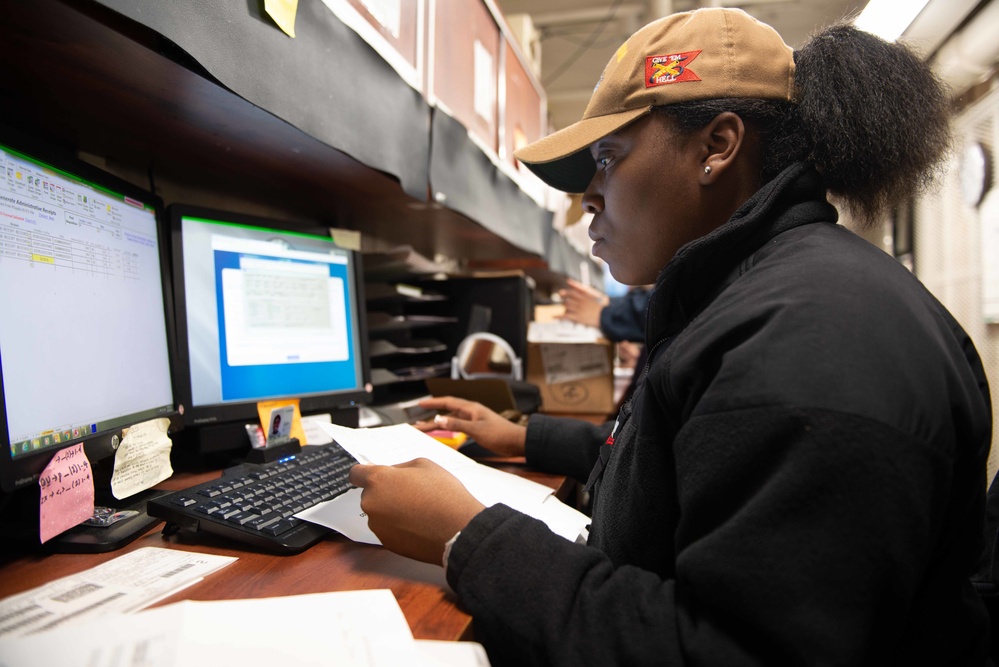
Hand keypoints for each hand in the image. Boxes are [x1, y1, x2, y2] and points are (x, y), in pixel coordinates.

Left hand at [349, 459, 484, 564]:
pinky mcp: (386, 543)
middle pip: (370, 494)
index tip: (377, 476)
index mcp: (378, 480)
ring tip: (417, 510)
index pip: (355, 473)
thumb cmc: (443, 494)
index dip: (366, 473)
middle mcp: (370, 503)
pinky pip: (388, 529)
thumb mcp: (425, 465)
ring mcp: (377, 526)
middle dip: (385, 492)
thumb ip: (400, 467)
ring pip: (379, 512)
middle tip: (409, 492)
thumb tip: (390, 474)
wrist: (458, 530)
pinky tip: (418, 524)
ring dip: (391, 509)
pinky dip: (398, 526)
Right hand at [414, 396, 526, 456]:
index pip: (447, 402)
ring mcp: (474, 420)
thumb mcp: (476, 430)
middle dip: (431, 417)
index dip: (433, 403)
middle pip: (447, 412)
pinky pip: (458, 427)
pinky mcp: (477, 429)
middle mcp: (471, 412)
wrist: (517, 442)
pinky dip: (449, 430)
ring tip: (425, 429)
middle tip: (417, 423)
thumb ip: (457, 424)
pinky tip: (445, 433)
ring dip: (439, 424)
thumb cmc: (500, 434)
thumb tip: (439, 419)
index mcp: (471, 408)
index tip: (420, 404)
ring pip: (452, 420)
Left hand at [558, 278, 608, 328]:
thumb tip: (581, 288)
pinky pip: (565, 316)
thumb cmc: (603, 308)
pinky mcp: (577, 317)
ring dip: (564, 309)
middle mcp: (580, 302)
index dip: (566, 292)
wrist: (606, 317)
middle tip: (564, 304)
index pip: (572, 292)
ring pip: (566, 307)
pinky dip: (558, 316)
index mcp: (585, 297)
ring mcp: (578, 309)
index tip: (561, 293)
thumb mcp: (596, 297)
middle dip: (564, 302)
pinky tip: (553, 317)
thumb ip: (588, 292)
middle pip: (567, 300)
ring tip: (564, 311)